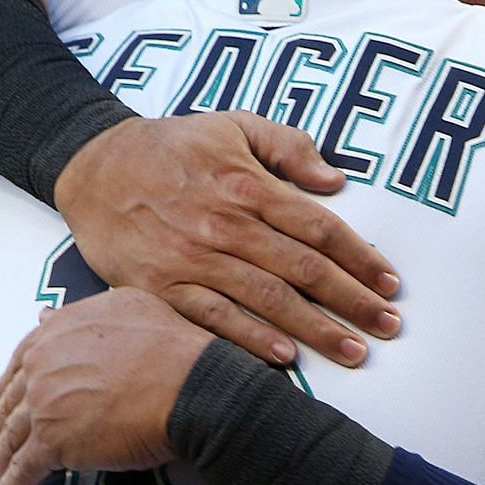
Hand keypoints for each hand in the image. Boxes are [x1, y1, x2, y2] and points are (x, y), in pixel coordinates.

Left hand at [0, 289, 212, 484]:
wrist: (187, 383)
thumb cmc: (168, 344)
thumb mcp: (124, 305)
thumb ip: (79, 313)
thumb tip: (45, 314)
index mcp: (54, 334)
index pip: (21, 362)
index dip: (8, 385)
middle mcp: (41, 366)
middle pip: (10, 401)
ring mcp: (43, 405)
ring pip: (11, 437)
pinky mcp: (52, 442)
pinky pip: (22, 470)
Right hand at [52, 112, 400, 368]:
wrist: (93, 167)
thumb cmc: (171, 146)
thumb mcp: (231, 125)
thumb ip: (288, 145)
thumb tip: (336, 180)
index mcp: (246, 184)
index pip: (318, 226)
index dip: (360, 256)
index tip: (391, 282)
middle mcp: (223, 224)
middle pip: (302, 268)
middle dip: (352, 300)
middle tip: (388, 326)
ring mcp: (191, 259)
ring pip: (265, 299)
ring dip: (315, 329)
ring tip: (353, 352)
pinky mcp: (161, 288)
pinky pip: (212, 319)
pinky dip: (250, 340)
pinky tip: (285, 359)